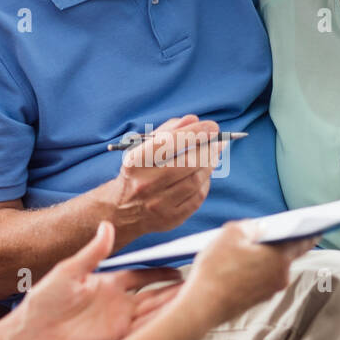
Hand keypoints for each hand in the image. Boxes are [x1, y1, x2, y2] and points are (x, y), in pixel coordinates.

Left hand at [12, 221, 181, 339]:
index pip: (142, 277)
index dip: (159, 273)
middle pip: (154, 295)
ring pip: (153, 312)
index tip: (179, 268)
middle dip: (174, 290)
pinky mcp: (116, 338)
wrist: (33, 331)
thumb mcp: (71, 269)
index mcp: (108, 285)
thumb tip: (108, 226)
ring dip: (172, 307)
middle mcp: (117, 303)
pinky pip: (143, 330)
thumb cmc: (46, 300)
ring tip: (195, 298)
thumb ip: (94, 251)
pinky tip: (176, 318)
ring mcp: (118, 322)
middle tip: (198, 282)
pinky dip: (160, 325)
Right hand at [103, 115, 222, 241]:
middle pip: (187, 163)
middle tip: (218, 143)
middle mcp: (145, 184)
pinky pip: (197, 198)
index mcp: (136, 162)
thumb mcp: (142, 149)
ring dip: (209, 166)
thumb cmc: (137, 172)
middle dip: (208, 150)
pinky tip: (204, 176)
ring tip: (212, 157)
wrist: (122, 210)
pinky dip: (205, 184)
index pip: (170, 142)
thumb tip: (193, 120)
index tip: (213, 127)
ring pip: (195, 181)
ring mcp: (158, 204)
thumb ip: (167, 131)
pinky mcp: (170, 219)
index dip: (195, 133)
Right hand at [181, 221, 315, 328]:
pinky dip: (251, 272)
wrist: (201, 307)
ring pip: (269, 268)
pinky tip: (234, 267)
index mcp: (280, 259)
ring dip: (260, 258)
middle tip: (265, 232)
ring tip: (240, 248)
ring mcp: (268, 292)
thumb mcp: (230, 234)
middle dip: (276, 243)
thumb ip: (249, 226)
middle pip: (284, 254)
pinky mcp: (255, 301)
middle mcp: (280, 277)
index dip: (309, 232)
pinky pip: (258, 280)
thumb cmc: (216, 269)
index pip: (303, 242)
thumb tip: (257, 229)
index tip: (318, 227)